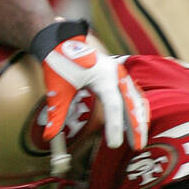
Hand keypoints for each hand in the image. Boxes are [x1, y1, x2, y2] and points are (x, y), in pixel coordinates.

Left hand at [30, 21, 148, 151]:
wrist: (60, 42)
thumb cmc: (59, 64)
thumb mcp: (57, 91)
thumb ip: (56, 115)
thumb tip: (50, 136)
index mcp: (103, 76)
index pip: (113, 106)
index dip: (114, 127)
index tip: (114, 145)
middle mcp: (115, 73)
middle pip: (131, 102)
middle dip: (136, 126)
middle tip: (138, 146)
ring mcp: (118, 73)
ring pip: (134, 98)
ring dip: (137, 118)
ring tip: (139, 139)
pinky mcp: (116, 76)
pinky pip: (130, 94)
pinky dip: (133, 109)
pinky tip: (135, 124)